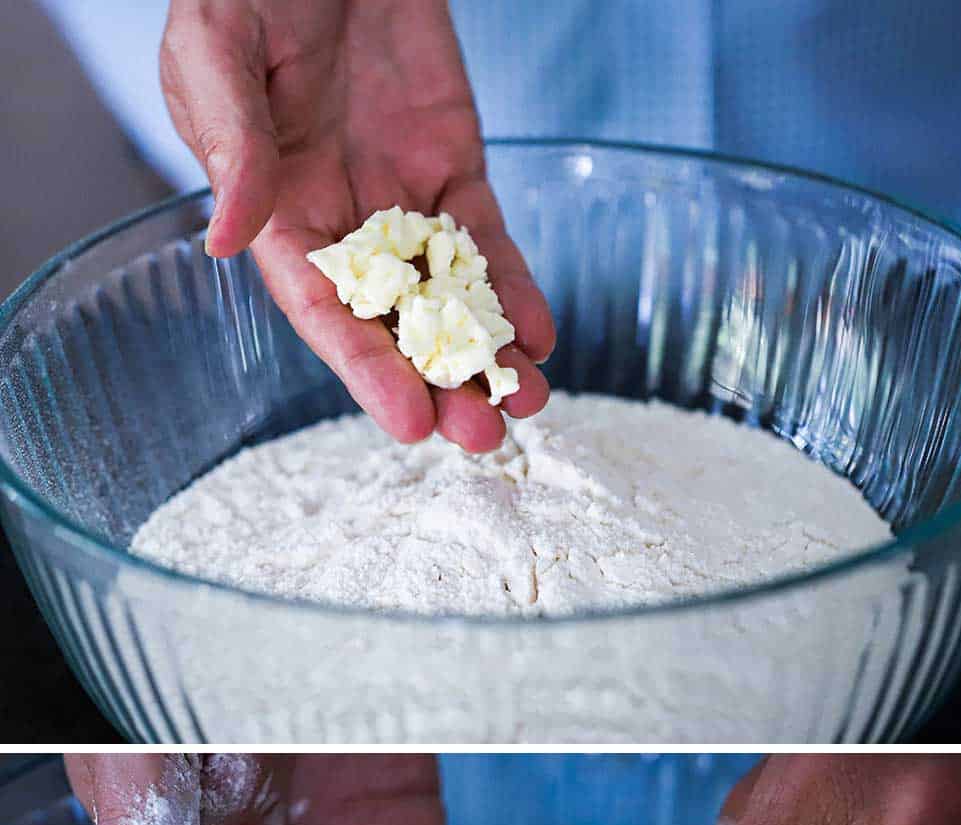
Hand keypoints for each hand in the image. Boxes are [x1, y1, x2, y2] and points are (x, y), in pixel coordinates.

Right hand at [160, 0, 554, 452]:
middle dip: (440, 385)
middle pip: (394, 325)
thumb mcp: (219, 50)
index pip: (324, 312)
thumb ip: (232, 143)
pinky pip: (487, 241)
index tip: (409, 422)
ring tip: (528, 401)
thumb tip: (228, 240)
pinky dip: (513, 290)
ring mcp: (401, 199)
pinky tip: (538, 336)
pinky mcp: (451, 166)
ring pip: (449, 297)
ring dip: (488, 355)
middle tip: (484, 436)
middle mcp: (341, 222)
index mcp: (276, 212)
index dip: (366, 370)